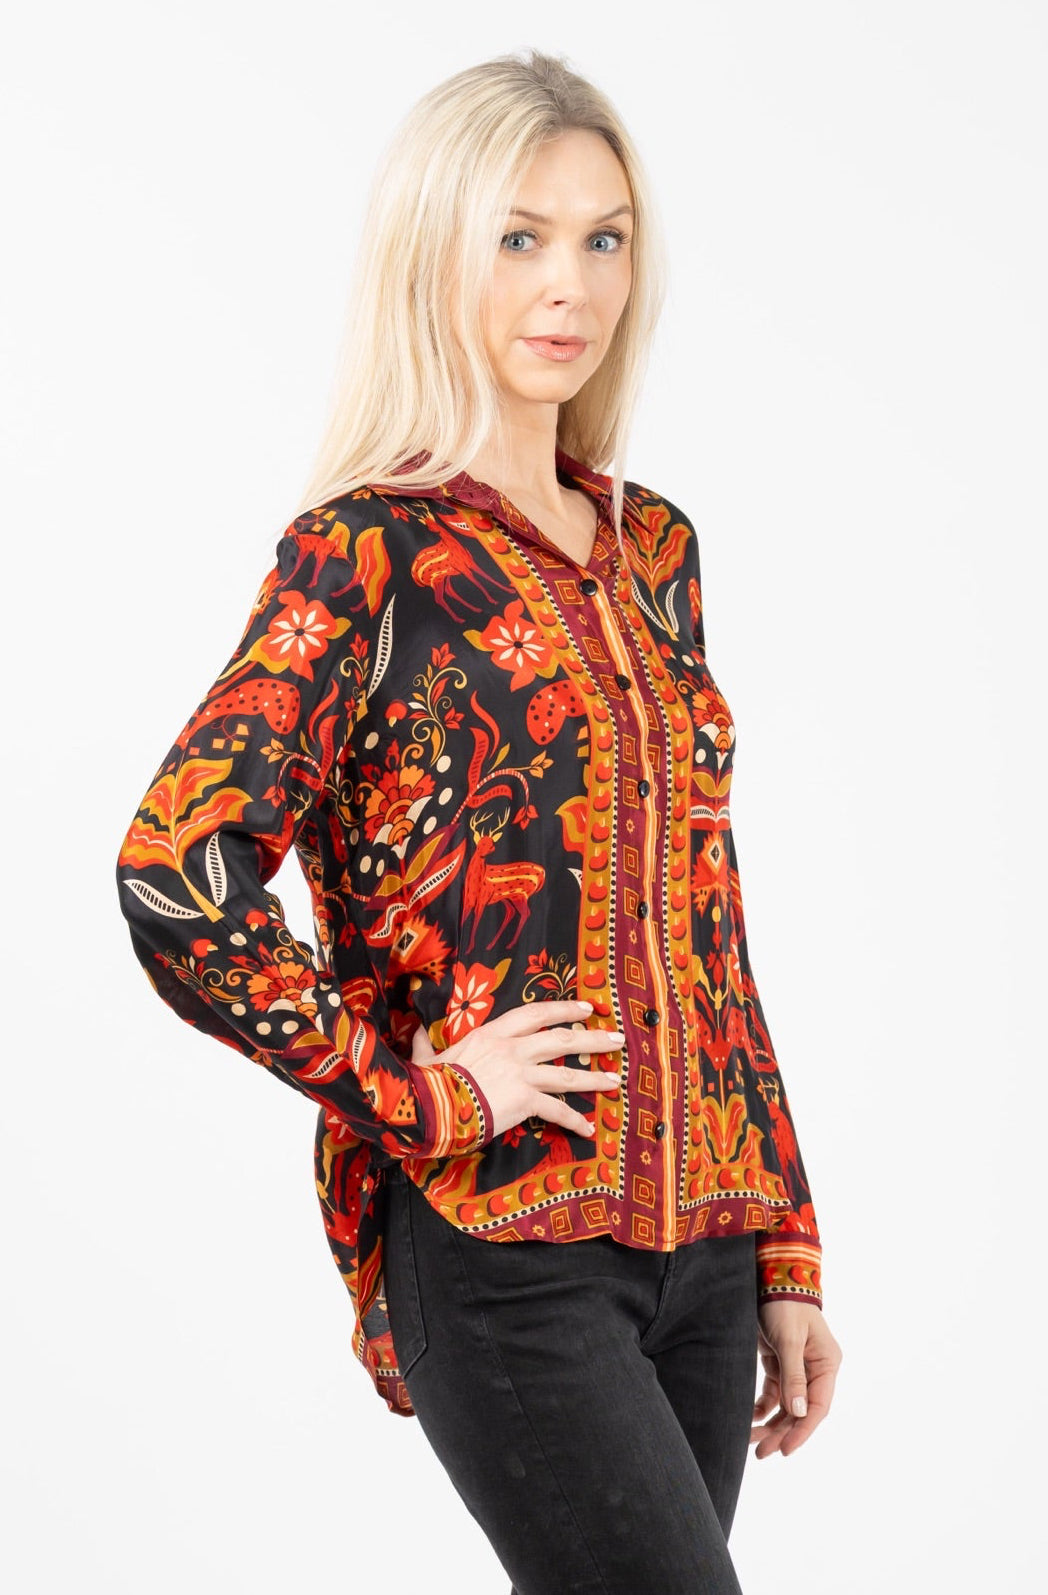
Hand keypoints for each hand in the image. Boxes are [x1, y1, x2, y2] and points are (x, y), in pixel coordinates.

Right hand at [411, 999, 621, 1139]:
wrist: (431, 1106)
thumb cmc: (428, 1080)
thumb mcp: (428, 1056)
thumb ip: (426, 1045)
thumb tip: (414, 1033)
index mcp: (492, 1033)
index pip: (536, 1014)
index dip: (564, 1009)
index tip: (587, 1008)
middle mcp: (512, 1049)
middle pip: (562, 1039)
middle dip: (593, 1038)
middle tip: (618, 1039)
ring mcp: (521, 1073)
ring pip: (567, 1073)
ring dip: (594, 1077)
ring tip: (616, 1080)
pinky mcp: (524, 1100)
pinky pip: (556, 1111)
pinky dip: (574, 1120)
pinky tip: (589, 1128)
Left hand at [750, 1301, 842, 1458]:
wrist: (771, 1277)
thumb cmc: (785, 1304)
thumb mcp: (789, 1339)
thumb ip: (793, 1376)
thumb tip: (798, 1414)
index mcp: (827, 1364)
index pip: (817, 1407)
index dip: (802, 1431)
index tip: (785, 1451)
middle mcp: (815, 1370)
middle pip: (800, 1411)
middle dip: (782, 1433)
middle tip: (762, 1453)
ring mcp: (797, 1367)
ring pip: (786, 1406)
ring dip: (771, 1425)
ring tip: (752, 1443)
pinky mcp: (779, 1363)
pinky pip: (773, 1393)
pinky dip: (762, 1408)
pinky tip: (749, 1420)